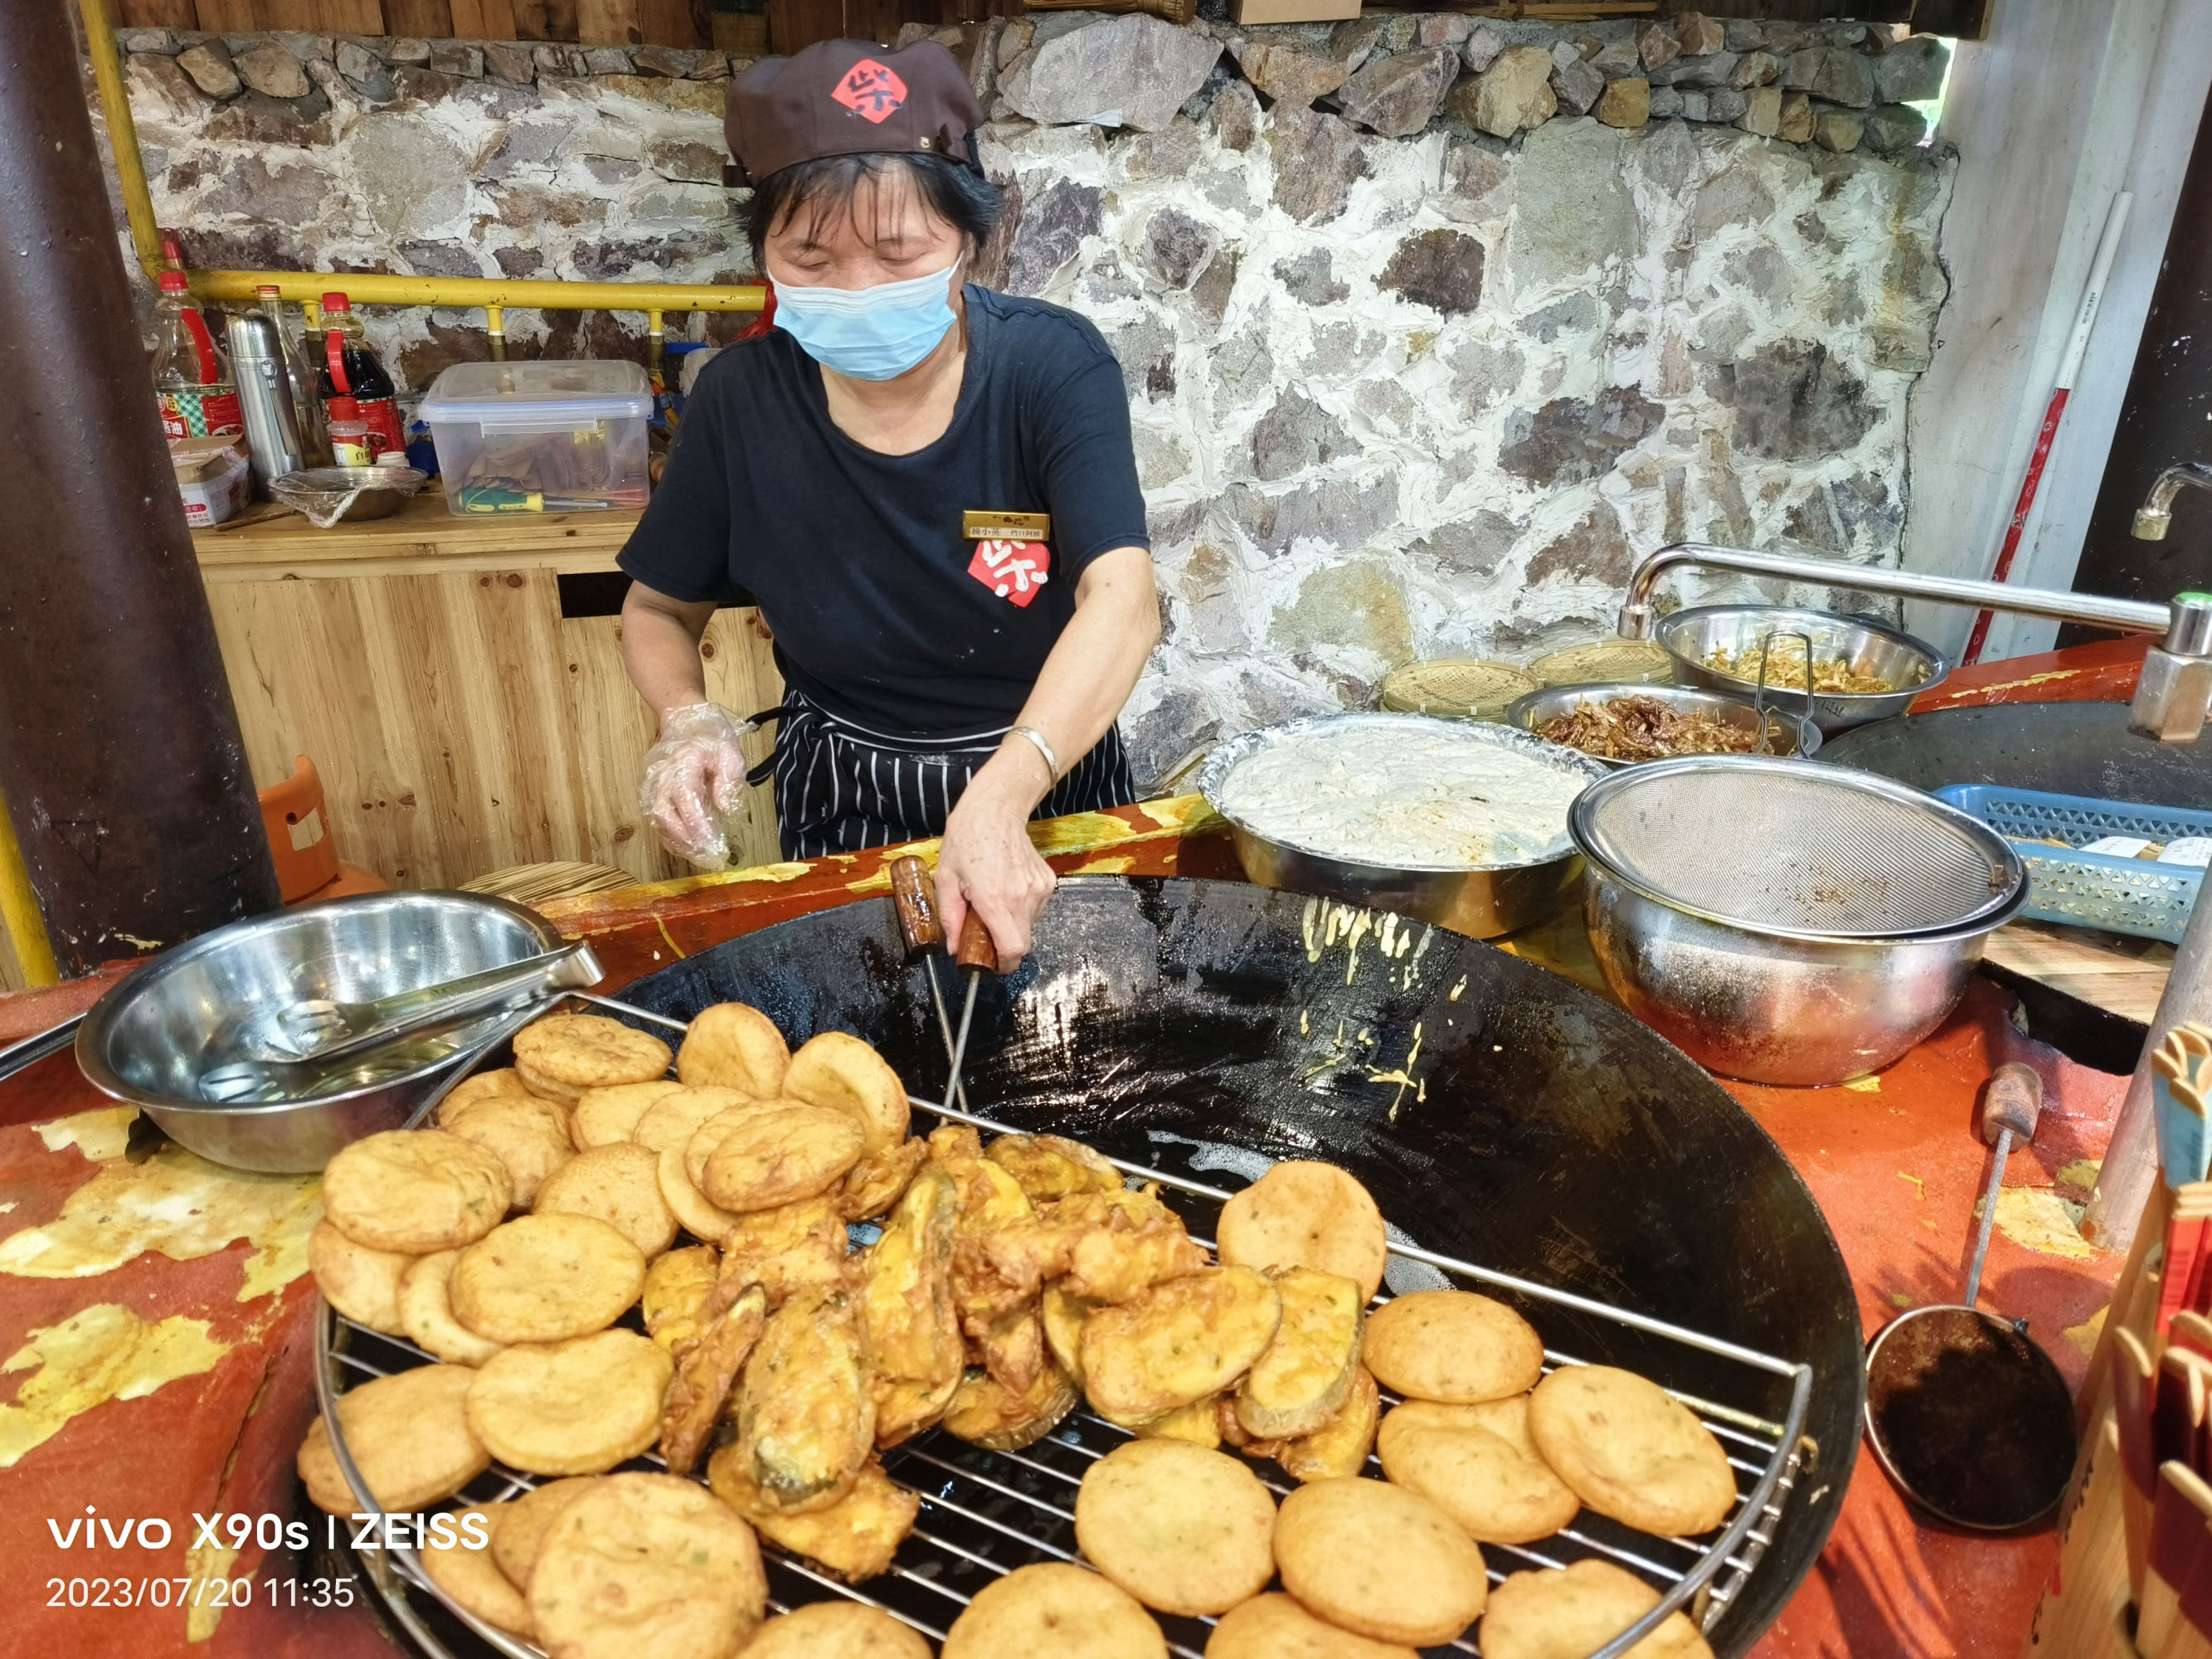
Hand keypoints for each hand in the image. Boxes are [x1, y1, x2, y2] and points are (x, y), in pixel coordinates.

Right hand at [639, 702, 754, 870]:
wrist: (684, 721)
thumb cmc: (710, 738)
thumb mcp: (730, 752)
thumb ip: (729, 779)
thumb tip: (724, 807)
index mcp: (682, 763)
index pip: (685, 798)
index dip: (697, 824)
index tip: (713, 843)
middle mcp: (660, 777)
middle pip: (665, 815)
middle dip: (687, 841)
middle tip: (710, 856)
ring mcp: (651, 787)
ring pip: (658, 822)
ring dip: (679, 843)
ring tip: (701, 856)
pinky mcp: (649, 795)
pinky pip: (656, 822)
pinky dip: (671, 838)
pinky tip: (688, 849)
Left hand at [937, 752, 1056, 970]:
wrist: (995, 810)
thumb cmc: (965, 840)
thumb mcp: (946, 879)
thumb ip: (950, 918)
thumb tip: (954, 948)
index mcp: (995, 899)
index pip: (1013, 950)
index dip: (1004, 964)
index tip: (991, 963)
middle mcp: (1022, 897)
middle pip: (1022, 942)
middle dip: (1003, 945)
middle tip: (984, 930)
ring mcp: (1039, 889)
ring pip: (1029, 925)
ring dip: (1011, 923)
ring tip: (994, 900)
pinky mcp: (1048, 881)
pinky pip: (1036, 908)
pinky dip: (1022, 908)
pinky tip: (1007, 887)